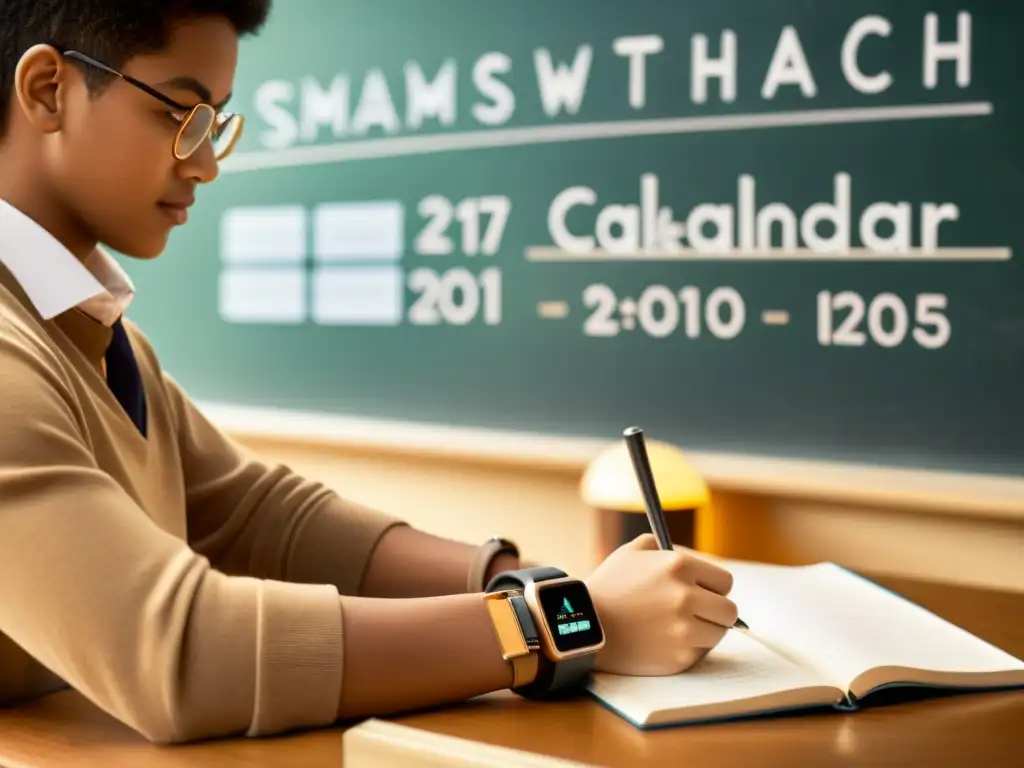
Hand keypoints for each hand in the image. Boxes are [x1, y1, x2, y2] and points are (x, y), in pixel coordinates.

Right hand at [586, 534, 737, 675]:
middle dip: (716, 611)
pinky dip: (687, 649)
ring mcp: (684, 630)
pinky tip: (664, 641)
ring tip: (680, 627)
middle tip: (699, 612)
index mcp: (679, 566)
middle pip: (729, 611)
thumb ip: (664, 548)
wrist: (583, 625)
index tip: (704, 592)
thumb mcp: (632, 552)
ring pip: (718, 634)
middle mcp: (686, 597)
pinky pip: (699, 653)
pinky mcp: (679, 658)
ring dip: (705, 631)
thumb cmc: (608, 586)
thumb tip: (692, 559)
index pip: (725, 581)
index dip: (714, 587)